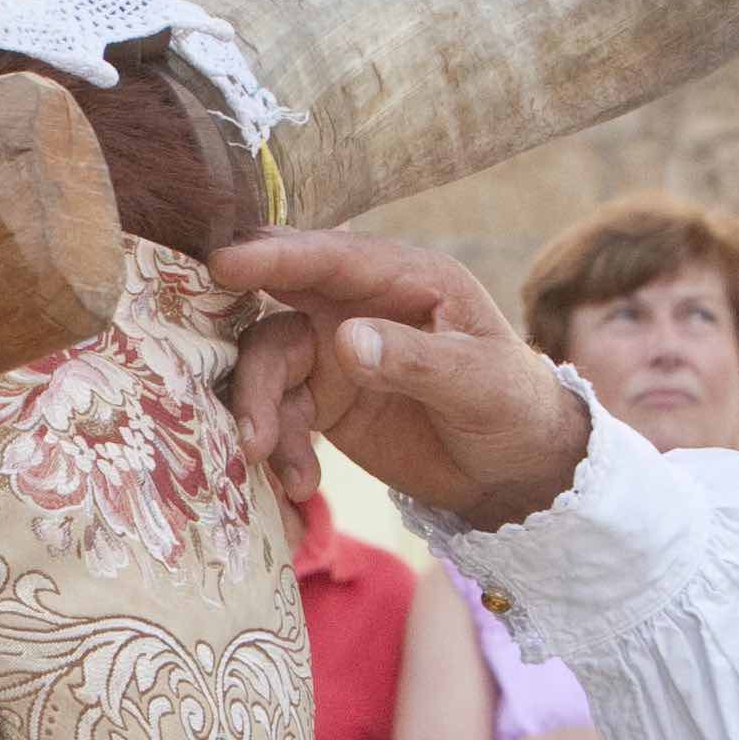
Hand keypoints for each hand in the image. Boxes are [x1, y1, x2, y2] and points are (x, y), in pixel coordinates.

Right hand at [214, 228, 592, 527]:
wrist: (515, 468)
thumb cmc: (513, 404)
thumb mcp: (480, 382)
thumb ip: (415, 360)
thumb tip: (345, 341)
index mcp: (403, 278)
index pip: (329, 258)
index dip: (274, 256)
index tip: (223, 263)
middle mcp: (357, 307)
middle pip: (279, 312)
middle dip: (251, 360)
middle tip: (243, 412)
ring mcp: (334, 355)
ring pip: (270, 369)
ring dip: (261, 413)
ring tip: (269, 458)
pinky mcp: (324, 404)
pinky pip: (282, 417)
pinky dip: (282, 449)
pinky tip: (302, 483)